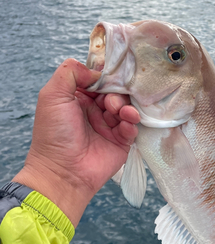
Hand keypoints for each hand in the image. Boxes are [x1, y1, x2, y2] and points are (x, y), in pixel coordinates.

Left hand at [13, 59, 139, 226]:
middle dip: (116, 93)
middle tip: (110, 103)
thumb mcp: (52, 95)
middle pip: (115, 92)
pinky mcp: (121, 141)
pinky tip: (125, 126)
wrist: (63, 172)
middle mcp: (93, 110)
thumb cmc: (54, 134)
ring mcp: (108, 126)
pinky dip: (131, 124)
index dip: (106, 77)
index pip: (98, 79)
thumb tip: (95, 71)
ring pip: (126, 107)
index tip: (111, 77)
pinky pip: (132, 127)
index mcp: (77, 98)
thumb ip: (70, 73)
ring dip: (125, 107)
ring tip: (119, 113)